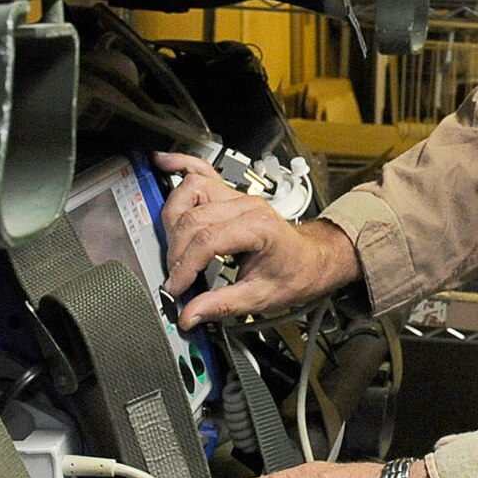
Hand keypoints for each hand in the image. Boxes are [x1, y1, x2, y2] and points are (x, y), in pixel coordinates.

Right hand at [153, 151, 359, 329]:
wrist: (312, 259)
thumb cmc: (296, 273)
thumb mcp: (262, 298)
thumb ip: (223, 305)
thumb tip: (191, 314)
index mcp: (258, 226)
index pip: (207, 239)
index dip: (185, 266)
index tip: (176, 288)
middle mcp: (246, 204)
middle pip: (193, 218)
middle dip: (177, 251)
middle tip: (175, 277)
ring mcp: (236, 195)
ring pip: (190, 192)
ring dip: (173, 219)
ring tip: (171, 247)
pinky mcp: (229, 194)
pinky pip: (202, 171)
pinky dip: (181, 165)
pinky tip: (164, 163)